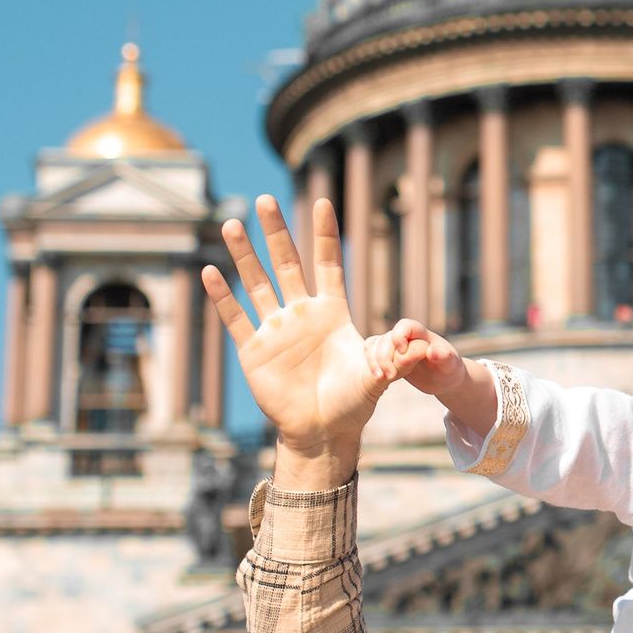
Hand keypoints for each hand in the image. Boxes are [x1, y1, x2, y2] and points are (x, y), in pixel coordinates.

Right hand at [202, 196, 387, 489]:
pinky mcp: (254, 350)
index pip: (328, 264)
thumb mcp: (379, 376)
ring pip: (256, 283)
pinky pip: (236, 318)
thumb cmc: (355, 402)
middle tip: (265, 200)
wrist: (324, 432)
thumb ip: (395, 358)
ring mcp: (276, 330)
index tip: (322, 201)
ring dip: (244, 255)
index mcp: (332, 312)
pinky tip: (209, 271)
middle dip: (276, 232)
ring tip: (232, 224)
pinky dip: (222, 296)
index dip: (325, 234)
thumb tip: (423, 346)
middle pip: (287, 263)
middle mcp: (301, 314)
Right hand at [365, 319, 498, 439]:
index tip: (402, 352)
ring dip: (374, 362)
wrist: (445, 379)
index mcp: (422, 335)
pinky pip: (372, 354)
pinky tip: (377, 377)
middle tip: (391, 376)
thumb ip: (444, 356)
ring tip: (380, 379)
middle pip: (386, 338)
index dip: (399, 336)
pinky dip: (371, 364)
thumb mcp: (452, 364)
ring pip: (375, 345)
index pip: (405, 325)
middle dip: (385, 357)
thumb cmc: (451, 369)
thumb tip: (432, 352)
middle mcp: (407, 338)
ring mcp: (396, 347)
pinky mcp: (389, 358)